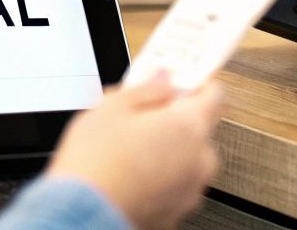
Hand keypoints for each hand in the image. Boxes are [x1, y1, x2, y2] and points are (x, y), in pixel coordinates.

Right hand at [46, 76, 225, 229]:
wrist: (80, 215)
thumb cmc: (95, 163)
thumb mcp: (113, 106)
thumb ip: (147, 89)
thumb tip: (163, 81)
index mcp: (191, 126)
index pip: (216, 96)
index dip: (198, 85)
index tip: (181, 83)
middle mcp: (200, 161)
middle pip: (201, 131)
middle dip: (177, 121)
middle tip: (145, 116)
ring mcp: (190, 191)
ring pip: (189, 161)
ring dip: (170, 152)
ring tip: (131, 150)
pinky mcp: (175, 214)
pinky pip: (176, 185)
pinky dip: (162, 178)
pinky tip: (132, 173)